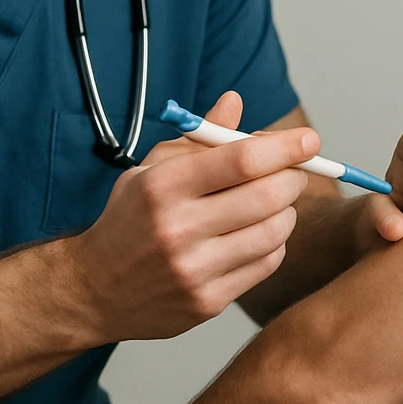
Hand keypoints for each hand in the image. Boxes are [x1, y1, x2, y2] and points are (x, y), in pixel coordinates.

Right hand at [66, 92, 318, 342]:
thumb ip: (199, 136)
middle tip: (295, 172)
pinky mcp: (206, 303)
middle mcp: (177, 228)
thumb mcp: (152, 168)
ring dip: (286, 212)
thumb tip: (235, 100)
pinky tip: (257, 234)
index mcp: (163, 185)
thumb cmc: (130, 219)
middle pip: (267, 196)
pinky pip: (266, 265)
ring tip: (274, 203)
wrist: (93, 290)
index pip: (241, 160)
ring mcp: (193, 270)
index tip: (309, 140)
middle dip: (293, 178)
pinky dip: (274, 244)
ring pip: (274, 232)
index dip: (284, 147)